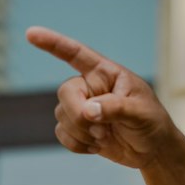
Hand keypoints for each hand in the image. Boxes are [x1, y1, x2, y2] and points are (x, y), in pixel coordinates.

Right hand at [26, 26, 174, 168]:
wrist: (153, 151)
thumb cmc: (152, 123)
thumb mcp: (141, 112)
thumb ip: (115, 108)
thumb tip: (88, 111)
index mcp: (105, 73)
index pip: (75, 53)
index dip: (52, 43)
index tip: (31, 34)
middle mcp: (89, 87)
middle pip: (65, 93)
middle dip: (79, 115)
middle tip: (103, 131)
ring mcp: (82, 107)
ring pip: (62, 116)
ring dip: (82, 133)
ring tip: (106, 138)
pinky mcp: (79, 129)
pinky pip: (61, 133)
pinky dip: (76, 145)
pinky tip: (96, 148)